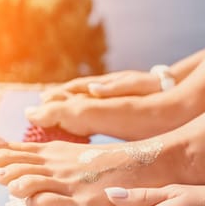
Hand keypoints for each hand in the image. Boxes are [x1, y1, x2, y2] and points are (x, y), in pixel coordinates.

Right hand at [41, 70, 162, 100]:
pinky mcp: (112, 104)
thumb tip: (92, 88)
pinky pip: (89, 108)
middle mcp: (101, 89)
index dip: (57, 97)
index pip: (74, 89)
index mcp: (104, 85)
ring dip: (63, 105)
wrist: (168, 89)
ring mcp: (106, 95)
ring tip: (47, 112)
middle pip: (72, 94)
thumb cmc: (151, 87)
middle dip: (54, 100)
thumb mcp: (134, 85)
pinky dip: (77, 112)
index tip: (40, 103)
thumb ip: (113, 88)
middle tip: (37, 109)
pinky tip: (73, 120)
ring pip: (79, 100)